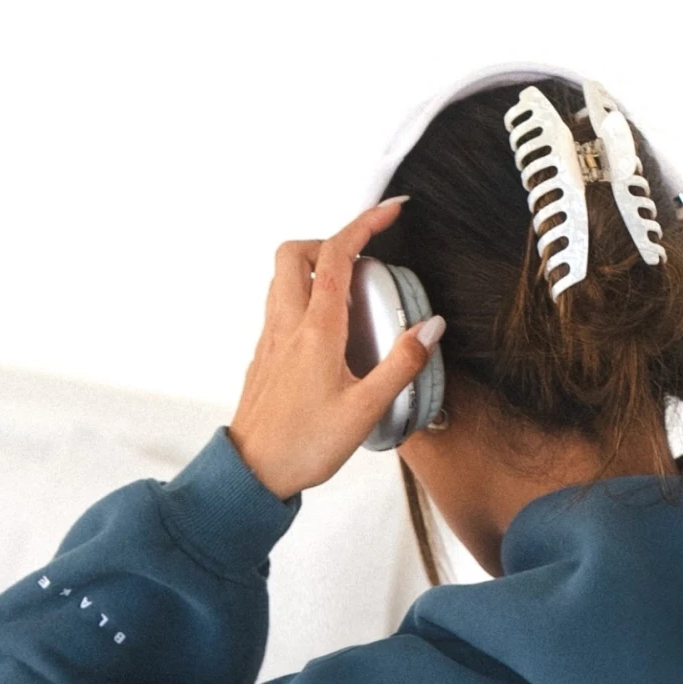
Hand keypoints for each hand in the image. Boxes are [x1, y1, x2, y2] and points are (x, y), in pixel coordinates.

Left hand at [228, 199, 444, 498]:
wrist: (253, 472)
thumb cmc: (303, 445)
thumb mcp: (365, 410)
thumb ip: (400, 364)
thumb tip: (429, 328)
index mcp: (316, 330)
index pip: (336, 254)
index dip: (364, 223)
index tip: (390, 211)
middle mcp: (287, 324)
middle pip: (295, 252)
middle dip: (328, 241)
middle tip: (360, 260)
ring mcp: (271, 339)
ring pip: (282, 279)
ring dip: (312, 269)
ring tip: (348, 294)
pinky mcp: (265, 357)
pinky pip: (280, 309)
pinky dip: (304, 301)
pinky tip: (328, 334)